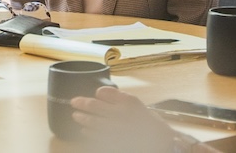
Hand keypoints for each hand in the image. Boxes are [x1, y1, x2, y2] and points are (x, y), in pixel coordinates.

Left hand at [70, 86, 188, 152]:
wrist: (161, 142)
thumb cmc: (148, 123)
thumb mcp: (136, 105)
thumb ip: (118, 98)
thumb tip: (100, 93)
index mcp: (129, 103)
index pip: (106, 93)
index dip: (99, 93)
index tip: (95, 93)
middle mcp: (123, 115)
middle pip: (96, 107)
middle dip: (83, 104)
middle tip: (74, 102)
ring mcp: (118, 129)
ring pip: (94, 123)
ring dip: (83, 119)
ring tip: (76, 116)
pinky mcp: (115, 141)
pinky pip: (98, 137)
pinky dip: (89, 133)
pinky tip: (85, 131)